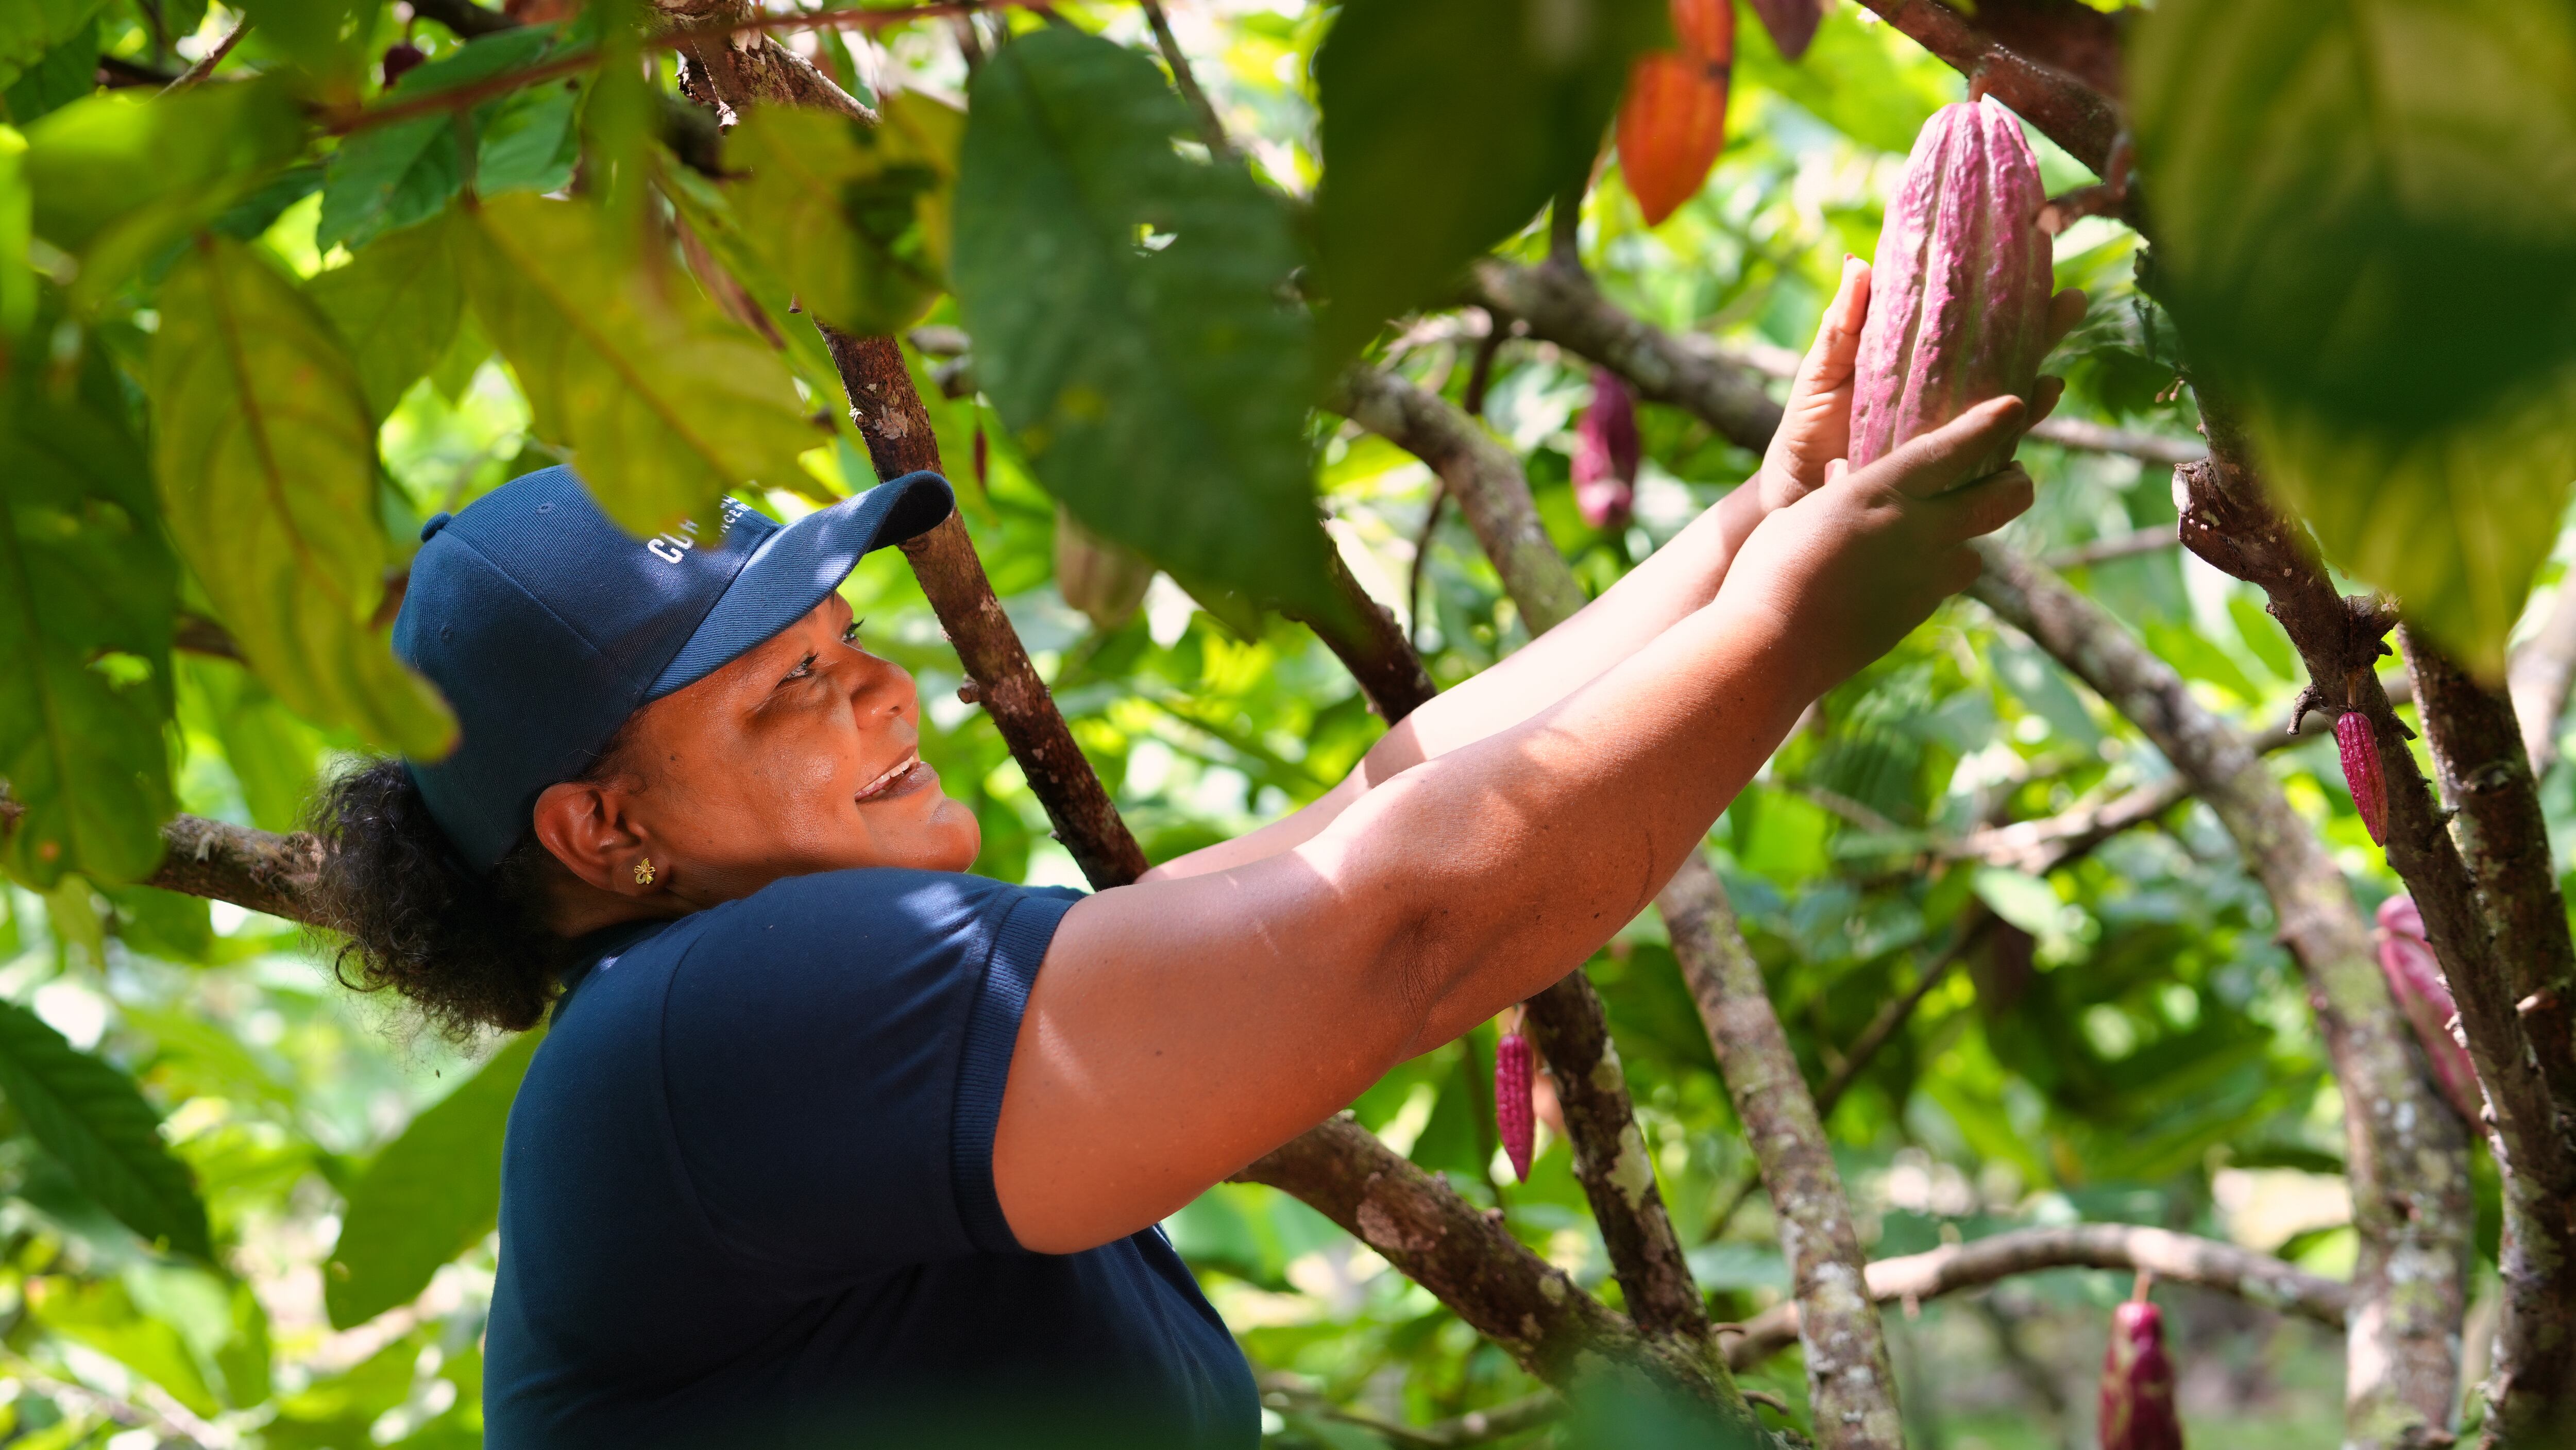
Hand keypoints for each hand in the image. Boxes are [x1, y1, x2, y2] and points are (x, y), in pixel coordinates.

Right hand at [1722, 395, 2035, 697]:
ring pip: (1973, 554)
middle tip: (2014, 476)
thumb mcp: (1801, 513)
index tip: (2014, 407)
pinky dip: (1926, 578)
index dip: (1989, 425)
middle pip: (2000, 502)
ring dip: (1964, 543)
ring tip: (1942, 538)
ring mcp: (1923, 579)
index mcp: (1881, 492)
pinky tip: (1894, 580)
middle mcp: (1917, 531)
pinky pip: (1936, 590)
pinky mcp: (1913, 617)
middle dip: (2015, 484)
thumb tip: (1846, 480)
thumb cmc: (1767, 570)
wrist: (1770, 647)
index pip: (1953, 450)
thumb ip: (1837, 494)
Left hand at [1748, 259, 2087, 513]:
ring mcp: (1951, 427)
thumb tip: (1859, 264)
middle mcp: (1946, 389)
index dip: (2006, 290)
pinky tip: (2029, 418)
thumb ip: (1843, 324)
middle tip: (2070, 302)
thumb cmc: (1808, 422)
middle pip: (2007, 353)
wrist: (1793, 488)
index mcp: (1919, 355)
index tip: (2035, 255)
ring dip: (2036, 388)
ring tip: (2053, 377)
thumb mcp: (1822, 367)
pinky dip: (2012, 436)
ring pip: (2008, 402)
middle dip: (2042, 328)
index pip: (1973, 318)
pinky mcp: (1947, 467)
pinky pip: (1989, 451)